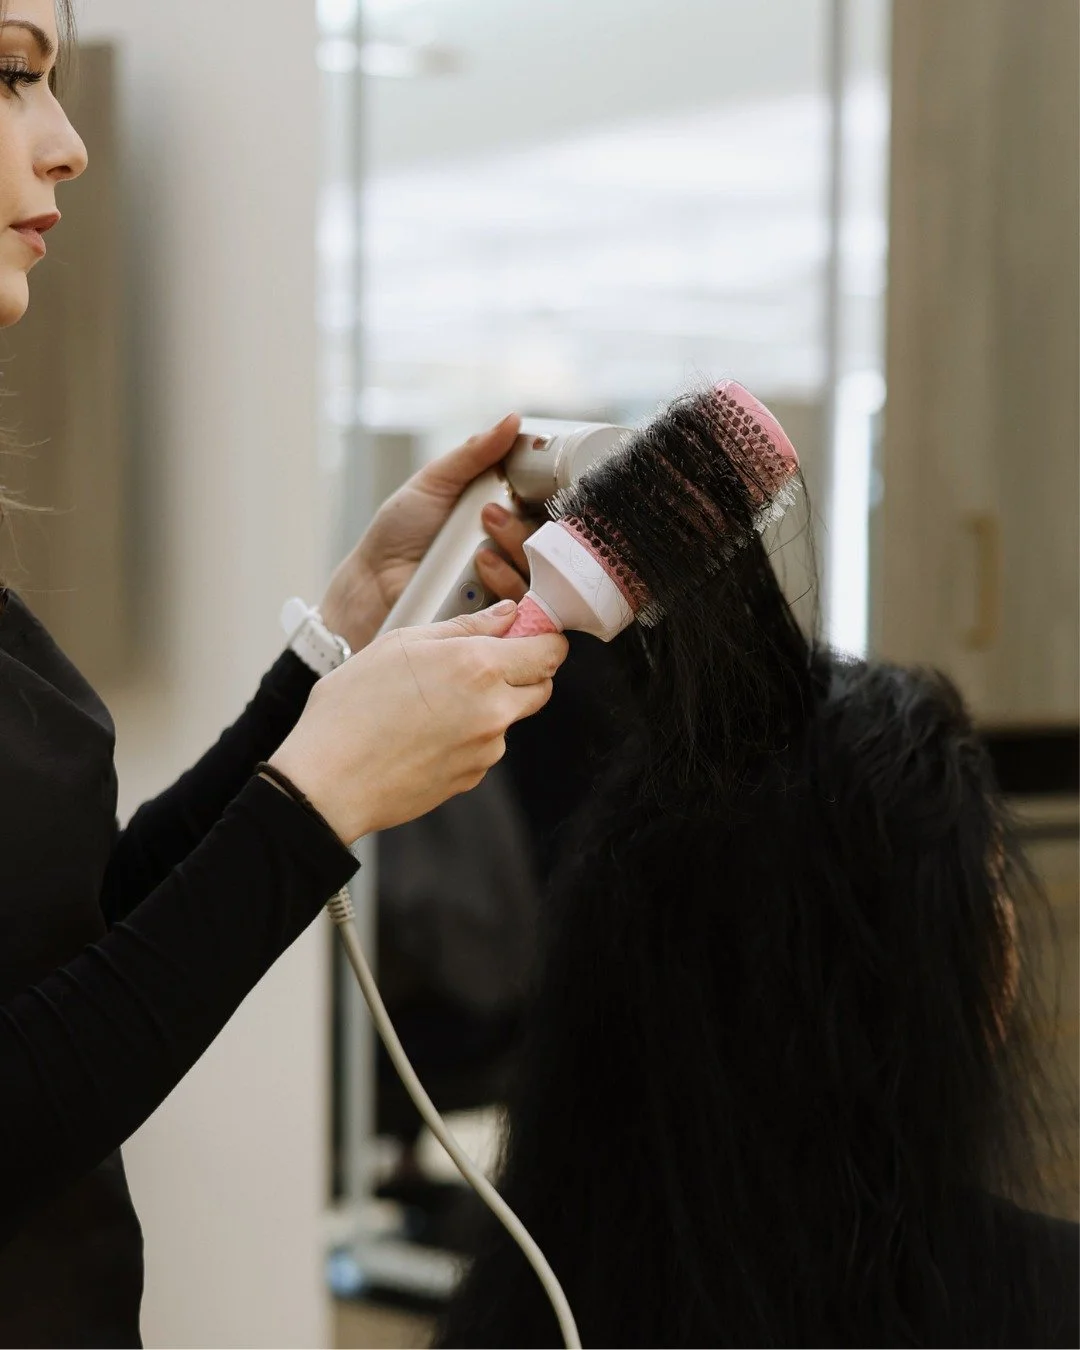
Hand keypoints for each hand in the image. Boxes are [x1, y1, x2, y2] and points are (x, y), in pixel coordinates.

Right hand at [269, 601, 567, 843]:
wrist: (330, 781)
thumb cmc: (352, 707)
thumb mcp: (401, 644)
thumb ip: (464, 626)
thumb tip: (506, 614)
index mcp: (480, 666)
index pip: (550, 651)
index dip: (545, 641)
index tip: (529, 637)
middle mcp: (494, 709)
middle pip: (541, 687)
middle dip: (523, 673)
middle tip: (480, 665)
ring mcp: (487, 748)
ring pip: (509, 718)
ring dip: (489, 706)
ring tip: (432, 703)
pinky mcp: (473, 776)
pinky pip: (484, 747)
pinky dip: (467, 736)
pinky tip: (425, 732)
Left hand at [320, 413, 528, 650]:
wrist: (374, 579)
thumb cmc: (400, 530)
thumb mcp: (437, 481)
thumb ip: (475, 453)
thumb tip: (512, 420)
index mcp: (505, 513)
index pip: (546, 506)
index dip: (551, 498)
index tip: (541, 485)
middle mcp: (513, 548)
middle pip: (548, 539)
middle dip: (522, 527)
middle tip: (489, 514)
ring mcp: (508, 581)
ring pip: (541, 570)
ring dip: (513, 552)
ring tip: (480, 549)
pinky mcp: (499, 614)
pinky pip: (522, 601)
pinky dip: (506, 582)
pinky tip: (481, 569)